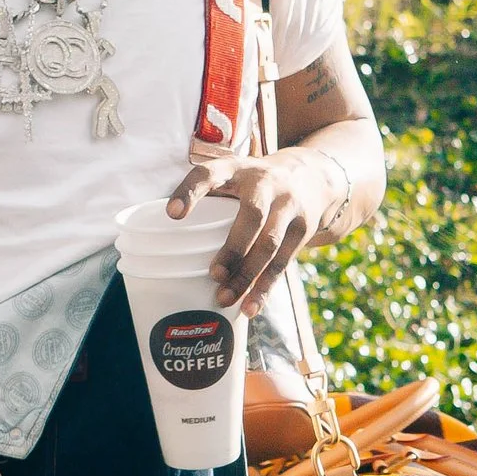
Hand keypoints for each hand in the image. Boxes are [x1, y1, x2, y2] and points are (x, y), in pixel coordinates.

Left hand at [163, 147, 346, 317]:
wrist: (312, 177)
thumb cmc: (253, 184)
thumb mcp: (232, 176)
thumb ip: (206, 196)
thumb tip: (163, 234)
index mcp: (236, 168)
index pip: (210, 174)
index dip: (190, 192)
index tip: (172, 214)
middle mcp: (265, 182)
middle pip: (252, 215)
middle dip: (233, 247)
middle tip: (214, 274)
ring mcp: (288, 205)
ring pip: (270, 243)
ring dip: (247, 274)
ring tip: (225, 298)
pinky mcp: (303, 228)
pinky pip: (283, 261)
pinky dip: (266, 287)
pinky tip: (250, 306)